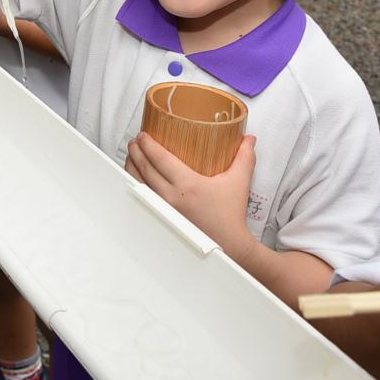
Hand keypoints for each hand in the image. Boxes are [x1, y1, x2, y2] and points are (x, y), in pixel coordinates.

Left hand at [125, 132, 257, 257]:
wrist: (228, 244)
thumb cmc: (230, 215)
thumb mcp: (239, 182)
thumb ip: (244, 157)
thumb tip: (248, 139)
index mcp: (187, 185)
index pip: (160, 159)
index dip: (148, 145)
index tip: (143, 135)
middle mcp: (172, 197)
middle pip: (145, 169)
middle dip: (136, 152)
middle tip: (135, 140)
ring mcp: (164, 208)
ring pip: (139, 183)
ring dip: (131, 167)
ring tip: (131, 154)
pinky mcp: (162, 216)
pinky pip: (143, 196)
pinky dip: (135, 183)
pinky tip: (135, 177)